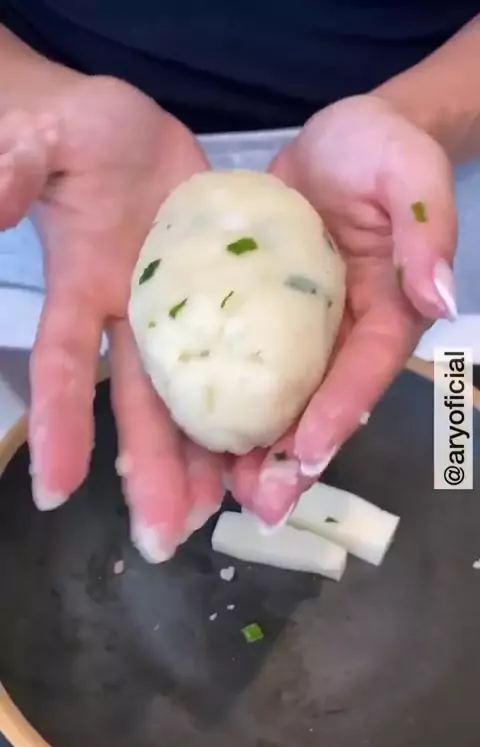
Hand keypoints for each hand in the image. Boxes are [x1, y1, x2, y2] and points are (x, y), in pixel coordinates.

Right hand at [0, 75, 224, 560]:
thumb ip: (15, 171)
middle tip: (162, 541)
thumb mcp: (41, 145)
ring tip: (217, 518)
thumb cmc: (76, 136)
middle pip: (137, 407)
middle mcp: (130, 321)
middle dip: (147, 472)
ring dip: (201, 459)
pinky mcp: (225, 300)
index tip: (55, 491)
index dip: (59, 424)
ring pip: (192, 400)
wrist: (130, 135)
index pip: (63, 366)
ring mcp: (180, 317)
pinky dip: (252, 404)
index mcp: (83, 291)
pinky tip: (266, 446)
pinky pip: (243, 357)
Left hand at [231, 95, 456, 525]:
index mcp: (386, 311)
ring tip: (228, 497)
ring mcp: (299, 335)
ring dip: (257, 453)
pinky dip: (223, 407)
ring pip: (282, 403)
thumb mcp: (410, 174)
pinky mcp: (259, 322)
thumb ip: (427, 231)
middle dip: (296, 459)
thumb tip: (440, 296)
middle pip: (323, 406)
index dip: (342, 410)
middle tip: (265, 506)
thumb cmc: (380, 152)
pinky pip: (243, 370)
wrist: (337, 144)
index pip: (367, 369)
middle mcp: (343, 337)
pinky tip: (195, 443)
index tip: (311, 450)